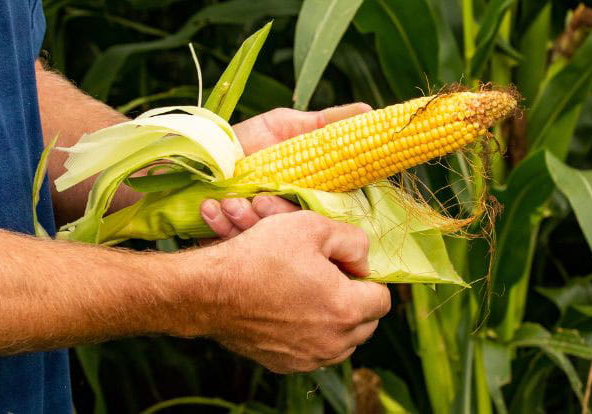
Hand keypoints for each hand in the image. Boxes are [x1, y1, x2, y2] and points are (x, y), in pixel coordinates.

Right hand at [195, 211, 389, 372]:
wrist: (209, 291)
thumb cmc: (259, 256)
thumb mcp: (311, 227)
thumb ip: (351, 240)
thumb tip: (363, 258)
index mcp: (347, 308)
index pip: (382, 298)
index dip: (366, 278)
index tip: (345, 267)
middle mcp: (333, 341)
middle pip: (365, 324)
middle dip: (355, 301)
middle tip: (331, 279)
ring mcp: (308, 357)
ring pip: (342, 342)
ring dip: (336, 320)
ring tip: (313, 295)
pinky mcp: (285, 365)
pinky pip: (313, 351)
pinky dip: (311, 335)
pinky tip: (292, 312)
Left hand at [201, 103, 371, 238]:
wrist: (204, 152)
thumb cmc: (249, 140)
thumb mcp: (287, 124)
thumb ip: (326, 123)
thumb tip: (371, 111)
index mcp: (312, 194)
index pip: (328, 211)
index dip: (317, 208)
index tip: (297, 191)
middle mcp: (292, 215)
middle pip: (299, 228)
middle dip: (277, 214)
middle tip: (260, 199)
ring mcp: (265, 229)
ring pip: (269, 237)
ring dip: (248, 220)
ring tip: (231, 202)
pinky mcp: (237, 236)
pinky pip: (236, 239)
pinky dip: (223, 223)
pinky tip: (212, 208)